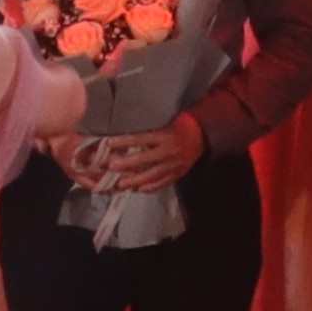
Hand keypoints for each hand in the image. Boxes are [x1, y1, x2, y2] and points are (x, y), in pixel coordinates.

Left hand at [73, 124, 196, 194]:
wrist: (202, 137)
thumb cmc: (180, 125)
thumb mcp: (167, 120)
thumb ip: (150, 127)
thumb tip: (126, 128)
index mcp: (165, 135)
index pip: (141, 138)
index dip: (125, 141)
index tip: (109, 143)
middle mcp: (169, 151)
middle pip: (145, 159)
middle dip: (127, 164)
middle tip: (111, 166)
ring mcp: (174, 165)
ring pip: (152, 175)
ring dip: (135, 180)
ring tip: (121, 184)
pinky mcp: (178, 174)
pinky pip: (162, 183)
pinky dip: (150, 187)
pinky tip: (138, 190)